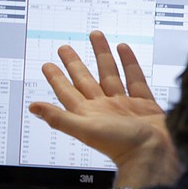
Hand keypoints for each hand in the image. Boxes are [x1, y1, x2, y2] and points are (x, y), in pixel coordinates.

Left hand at [31, 30, 181, 188]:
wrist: (154, 151)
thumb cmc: (121, 144)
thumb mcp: (86, 130)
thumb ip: (60, 118)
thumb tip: (33, 107)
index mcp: (89, 114)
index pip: (68, 92)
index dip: (57, 79)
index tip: (49, 65)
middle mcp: (105, 108)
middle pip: (86, 80)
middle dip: (75, 63)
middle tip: (65, 48)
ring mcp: (124, 104)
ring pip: (110, 74)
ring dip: (102, 56)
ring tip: (96, 37)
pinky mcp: (144, 103)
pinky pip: (135, 78)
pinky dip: (129, 63)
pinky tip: (124, 50)